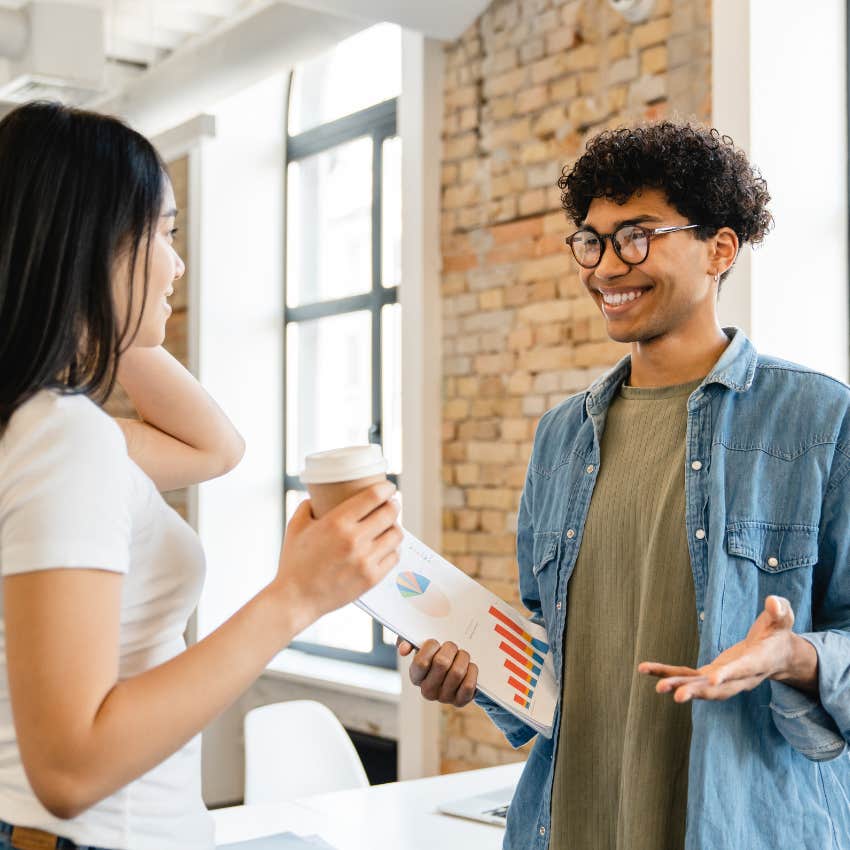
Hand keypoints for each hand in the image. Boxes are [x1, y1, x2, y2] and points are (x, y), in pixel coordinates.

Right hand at [274, 483, 401, 627]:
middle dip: (393, 505)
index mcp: (337, 523)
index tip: (388, 487)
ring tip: (390, 526)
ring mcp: (365, 560)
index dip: (385, 489)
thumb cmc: (294, 563)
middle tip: (392, 504)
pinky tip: (387, 547)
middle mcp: (354, 539)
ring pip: (396, 535)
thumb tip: (316, 497)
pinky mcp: (371, 578)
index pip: (373, 497)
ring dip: (395, 527)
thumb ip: (307, 507)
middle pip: (389, 513)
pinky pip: (394, 557)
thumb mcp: (295, 527)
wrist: (295, 599)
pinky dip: (393, 549)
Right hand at [398, 638, 477, 706]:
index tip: (436, 641)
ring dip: (463, 657)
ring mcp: (444, 698)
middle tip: (452, 646)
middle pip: (442, 663)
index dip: (430, 647)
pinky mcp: (460, 701)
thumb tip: (403, 649)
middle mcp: (427, 691)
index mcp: (415, 676)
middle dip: (450, 648)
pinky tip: (469, 666)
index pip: (421, 662)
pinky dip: (472, 671)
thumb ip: (407, 641)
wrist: (455, 665)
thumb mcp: (420, 644)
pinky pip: (468, 685)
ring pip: (457, 672)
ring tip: (461, 655)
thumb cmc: (435, 652)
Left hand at [639, 595, 817, 702]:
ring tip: (657, 687)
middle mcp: (739, 677)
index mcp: (757, 662)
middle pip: (718, 689)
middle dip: (698, 692)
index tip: (713, 679)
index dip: (728, 674)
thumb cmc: (777, 633)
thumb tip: (772, 603)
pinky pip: (688, 676)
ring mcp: (723, 679)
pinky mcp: (710, 674)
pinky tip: (646, 669)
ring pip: (700, 686)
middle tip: (676, 696)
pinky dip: (668, 674)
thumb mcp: (783, 619)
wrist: (776, 655)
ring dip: (679, 686)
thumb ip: (779, 610)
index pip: (742, 669)